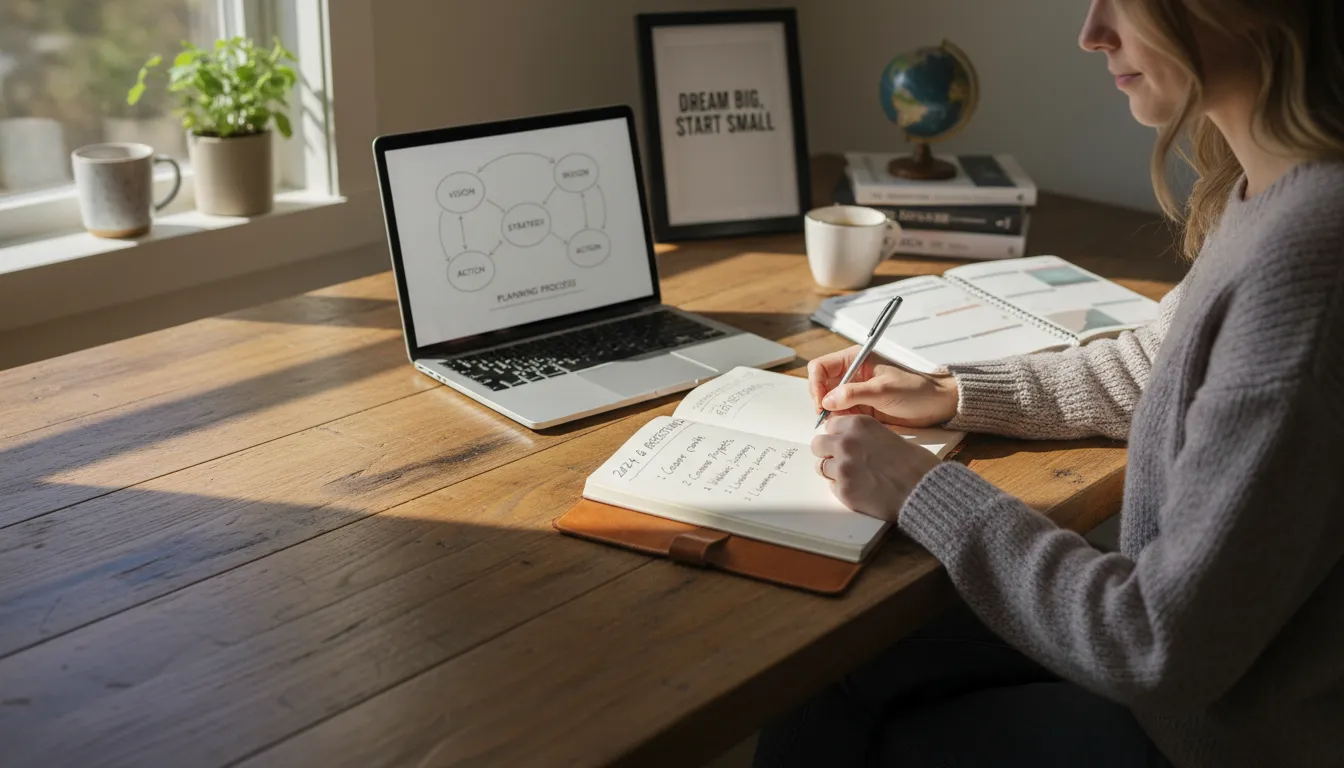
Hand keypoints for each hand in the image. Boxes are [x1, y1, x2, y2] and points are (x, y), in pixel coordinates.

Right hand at [807, 346, 958, 427]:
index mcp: (855, 359)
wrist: (936, 405)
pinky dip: (841, 421)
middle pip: (821, 385)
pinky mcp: (861, 407)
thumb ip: (853, 394)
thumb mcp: (883, 390)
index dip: (816, 384)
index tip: (821, 403)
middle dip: (822, 401)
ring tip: (844, 423)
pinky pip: (841, 414)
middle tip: (830, 417)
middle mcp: (851, 373)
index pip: (820, 367)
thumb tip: (827, 401)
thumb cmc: (916, 390)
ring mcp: (855, 391)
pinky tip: (851, 426)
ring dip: (832, 414)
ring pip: (829, 402)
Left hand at [811, 414, 940, 520]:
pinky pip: (832, 487)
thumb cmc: (916, 464)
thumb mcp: (889, 436)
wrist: (925, 491)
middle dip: (828, 452)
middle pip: (818, 444)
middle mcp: (846, 442)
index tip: (843, 442)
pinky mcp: (843, 490)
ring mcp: (842, 467)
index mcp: (859, 424)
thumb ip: (866, 436)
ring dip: (834, 471)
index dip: (838, 435)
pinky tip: (861, 489)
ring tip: (855, 477)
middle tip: (842, 460)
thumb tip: (853, 441)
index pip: (831, 425)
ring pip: (821, 467)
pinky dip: (843, 488)